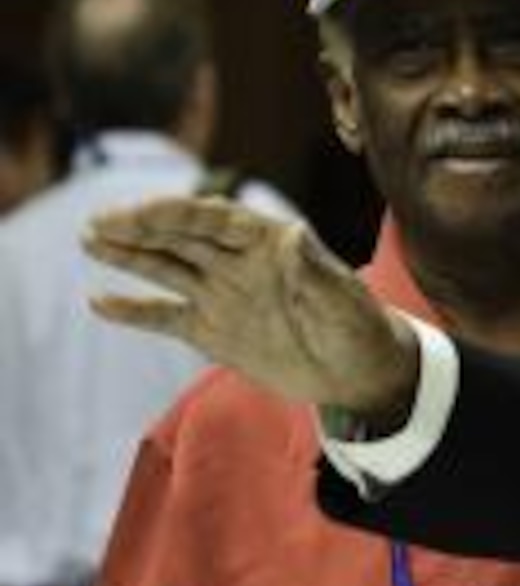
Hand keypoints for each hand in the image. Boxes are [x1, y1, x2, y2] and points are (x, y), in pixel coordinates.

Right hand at [84, 196, 418, 421]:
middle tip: (99, 222)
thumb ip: (315, 271)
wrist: (362, 373)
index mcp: (269, 244)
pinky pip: (167, 317)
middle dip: (141, 228)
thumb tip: (294, 235)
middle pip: (181, 238)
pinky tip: (99, 303)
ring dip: (130, 255)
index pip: (215, 220)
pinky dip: (135, 311)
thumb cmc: (361, 328)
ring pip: (167, 268)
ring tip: (90, 239)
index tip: (140, 213)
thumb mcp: (344, 300)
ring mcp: (223, 295)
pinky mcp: (214, 331)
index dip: (177, 213)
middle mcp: (239, 263)